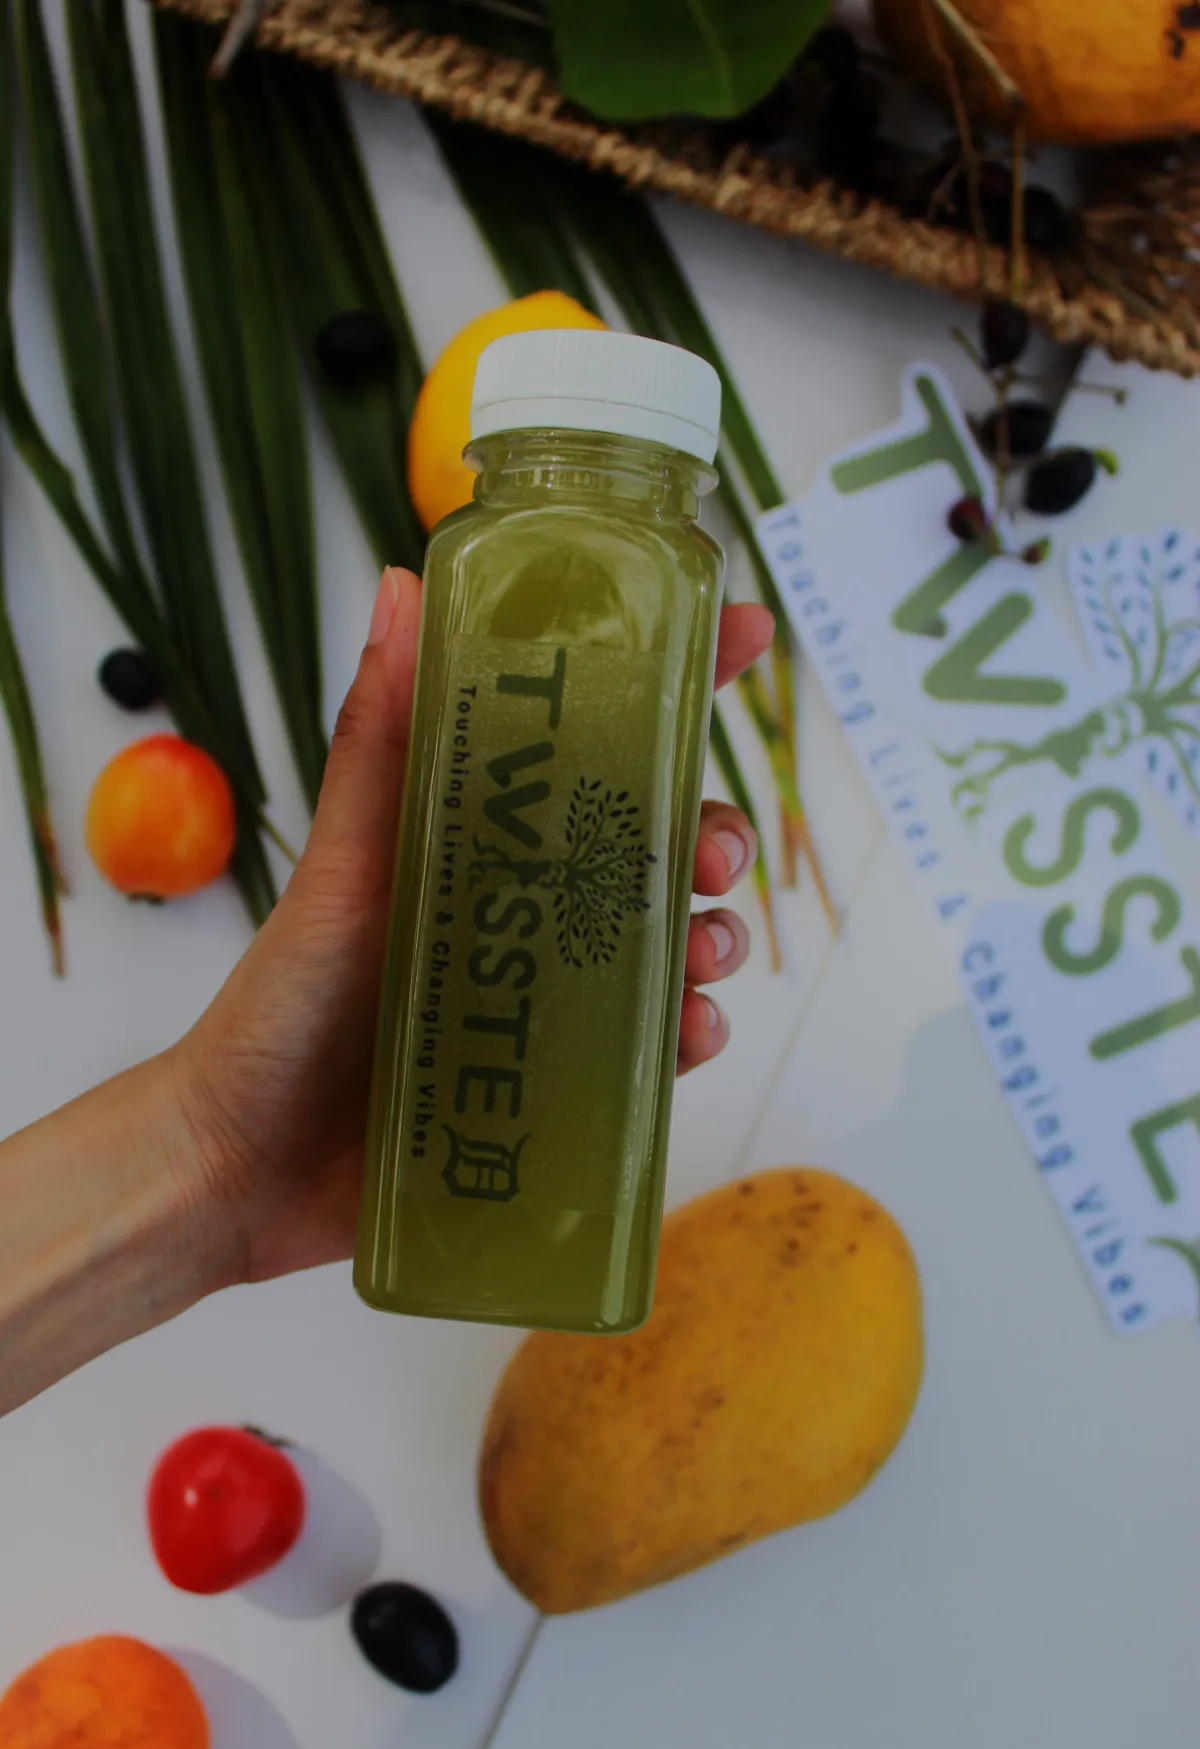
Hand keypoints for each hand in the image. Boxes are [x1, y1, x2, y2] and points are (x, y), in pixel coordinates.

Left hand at [177, 570, 773, 1285]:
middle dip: (711, 830)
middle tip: (714, 851)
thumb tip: (400, 584)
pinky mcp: (558, 1074)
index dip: (673, 678)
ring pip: (667, 938)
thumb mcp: (343, 863)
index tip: (743, 634)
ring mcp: (546, 986)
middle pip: (655, 839)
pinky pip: (649, 1043)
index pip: (590, 736)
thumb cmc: (283, 1002)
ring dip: (714, 932)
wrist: (250, 1164)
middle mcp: (525, 898)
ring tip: (707, 951)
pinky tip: (690, 1032)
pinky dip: (688, 1030)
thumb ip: (382, 737)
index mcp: (482, 830)